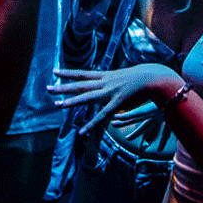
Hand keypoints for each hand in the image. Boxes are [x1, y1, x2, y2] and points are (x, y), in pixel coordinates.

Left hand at [49, 64, 180, 134]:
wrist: (154, 77)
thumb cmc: (142, 77)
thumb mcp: (123, 76)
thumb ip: (114, 82)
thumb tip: (109, 83)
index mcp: (106, 75)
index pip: (83, 73)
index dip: (68, 72)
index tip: (55, 71)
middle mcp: (105, 82)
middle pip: (80, 84)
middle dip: (63, 86)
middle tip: (48, 88)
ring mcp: (110, 92)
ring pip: (87, 98)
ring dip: (72, 102)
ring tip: (58, 106)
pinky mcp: (117, 103)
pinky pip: (101, 116)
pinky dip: (91, 124)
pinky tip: (82, 131)